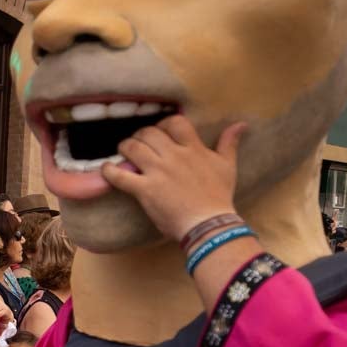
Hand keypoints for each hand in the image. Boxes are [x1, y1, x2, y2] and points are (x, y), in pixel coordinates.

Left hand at [101, 115, 247, 242]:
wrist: (209, 224)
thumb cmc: (219, 197)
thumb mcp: (227, 166)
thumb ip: (229, 143)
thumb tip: (240, 124)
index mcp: (193, 149)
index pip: (175, 123)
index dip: (163, 123)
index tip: (159, 131)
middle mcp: (174, 156)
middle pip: (149, 132)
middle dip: (140, 134)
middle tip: (137, 142)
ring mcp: (158, 172)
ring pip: (133, 148)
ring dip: (124, 147)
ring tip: (122, 152)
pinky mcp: (145, 190)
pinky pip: (120, 176)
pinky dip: (109, 171)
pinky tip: (106, 169)